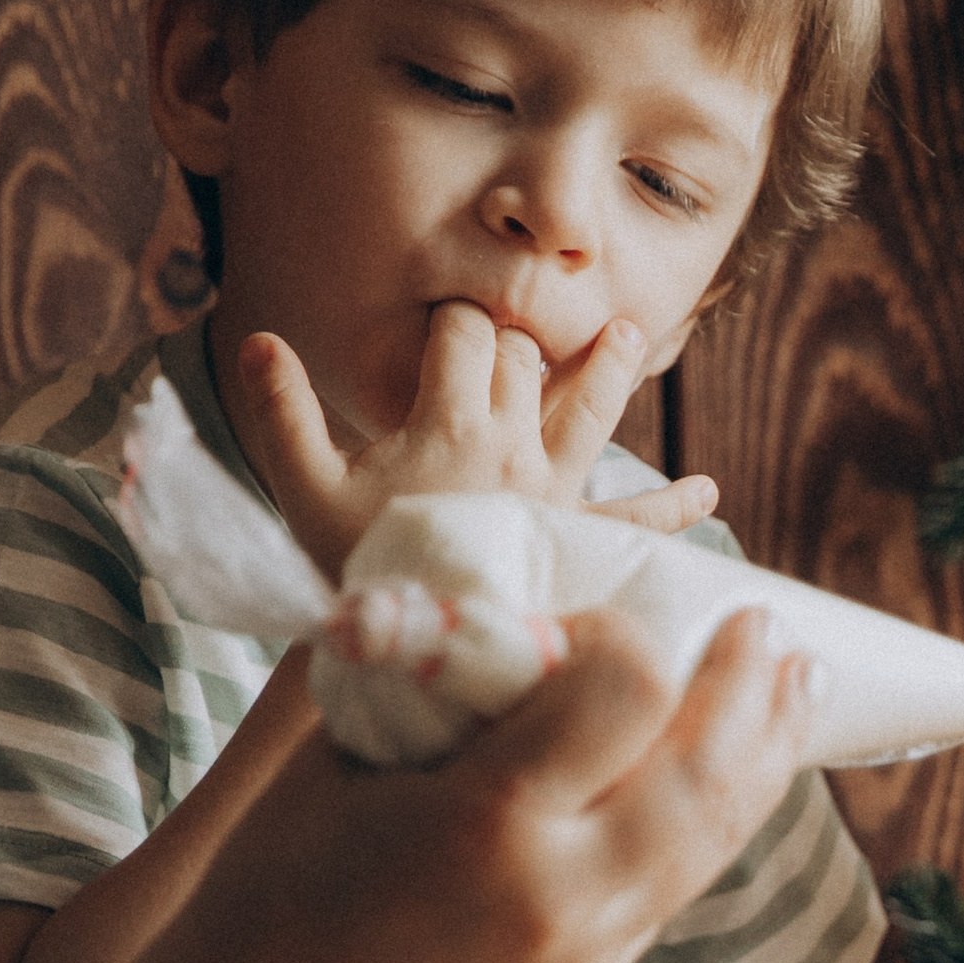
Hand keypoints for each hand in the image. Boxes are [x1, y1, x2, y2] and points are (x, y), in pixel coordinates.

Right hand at [70, 606, 818, 962]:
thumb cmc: (268, 891)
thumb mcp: (334, 760)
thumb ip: (435, 683)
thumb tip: (512, 607)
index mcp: (487, 819)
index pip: (628, 690)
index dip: (624, 637)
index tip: (589, 624)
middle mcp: (559, 892)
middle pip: (703, 769)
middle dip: (747, 688)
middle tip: (765, 623)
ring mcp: (586, 953)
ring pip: (714, 839)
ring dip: (765, 754)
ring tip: (796, 684)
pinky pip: (681, 887)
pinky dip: (720, 819)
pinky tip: (738, 774)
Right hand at [235, 301, 717, 581]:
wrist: (415, 645)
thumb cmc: (360, 565)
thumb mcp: (306, 489)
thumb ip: (283, 413)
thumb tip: (257, 339)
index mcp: (452, 421)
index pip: (463, 331)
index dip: (450, 317)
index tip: (437, 326)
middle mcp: (514, 444)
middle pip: (527, 359)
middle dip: (516, 337)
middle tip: (506, 334)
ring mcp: (556, 490)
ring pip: (593, 409)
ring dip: (610, 369)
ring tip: (630, 334)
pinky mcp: (579, 540)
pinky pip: (635, 521)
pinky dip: (672, 508)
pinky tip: (707, 494)